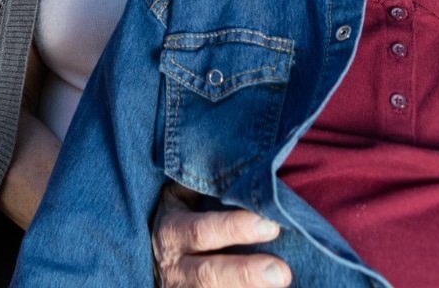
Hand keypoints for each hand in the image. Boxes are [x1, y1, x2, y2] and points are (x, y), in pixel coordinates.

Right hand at [153, 185, 288, 287]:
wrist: (156, 262)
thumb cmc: (177, 220)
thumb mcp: (178, 199)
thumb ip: (200, 185)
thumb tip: (240, 163)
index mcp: (172, 231)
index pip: (201, 231)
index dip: (234, 229)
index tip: (270, 225)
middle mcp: (177, 266)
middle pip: (209, 273)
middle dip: (245, 273)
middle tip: (282, 273)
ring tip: (282, 283)